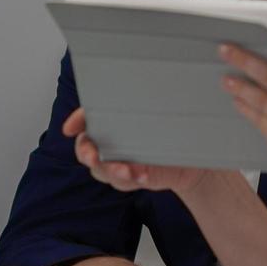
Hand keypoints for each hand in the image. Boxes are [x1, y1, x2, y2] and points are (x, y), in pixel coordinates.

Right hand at [62, 108, 215, 196]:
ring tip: (126, 170)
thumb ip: (142, 96)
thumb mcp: (159, 103)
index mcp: (111, 123)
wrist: (196, 148)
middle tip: (93, 156)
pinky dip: (134, 179)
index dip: (77, 121)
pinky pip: (128, 182)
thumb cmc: (173, 122)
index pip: (86, 119)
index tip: (70, 128)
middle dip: (87, 154)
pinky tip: (144, 175)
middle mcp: (111, 144)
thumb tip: (139, 83)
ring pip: (104, 170)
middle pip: (86, 150)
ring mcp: (122, 162)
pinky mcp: (137, 177)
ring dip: (112, 171)